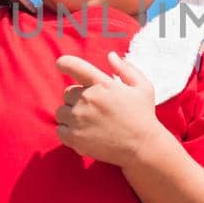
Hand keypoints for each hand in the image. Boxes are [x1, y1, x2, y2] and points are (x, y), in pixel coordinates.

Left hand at [54, 51, 163, 166]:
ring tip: (89, 123)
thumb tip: (111, 55)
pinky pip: (60, 130)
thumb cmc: (143, 115)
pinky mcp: (74, 137)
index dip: (64, 63)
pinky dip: (68, 132)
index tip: (60, 64)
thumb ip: (126, 69)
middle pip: (67, 93)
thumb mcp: (143, 87)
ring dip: (71, 115)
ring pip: (62, 112)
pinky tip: (83, 134)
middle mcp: (87, 99)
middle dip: (77, 99)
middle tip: (93, 109)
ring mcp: (79, 119)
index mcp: (102, 84)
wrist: (142, 147)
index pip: (74, 66)